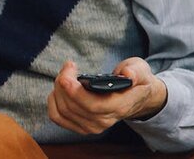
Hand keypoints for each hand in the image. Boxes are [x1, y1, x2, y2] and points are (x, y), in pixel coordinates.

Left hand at [48, 59, 167, 134]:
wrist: (136, 97)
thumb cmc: (136, 81)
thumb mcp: (140, 70)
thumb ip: (135, 71)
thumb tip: (127, 74)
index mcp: (120, 107)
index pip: (93, 106)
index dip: (75, 91)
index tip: (68, 72)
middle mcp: (105, 121)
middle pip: (73, 106)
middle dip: (64, 82)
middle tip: (69, 66)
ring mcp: (92, 126)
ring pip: (63, 111)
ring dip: (58, 89)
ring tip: (66, 74)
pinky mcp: (81, 126)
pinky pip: (58, 117)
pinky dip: (53, 101)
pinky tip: (58, 89)